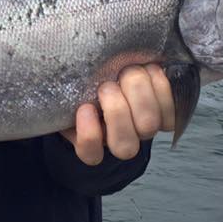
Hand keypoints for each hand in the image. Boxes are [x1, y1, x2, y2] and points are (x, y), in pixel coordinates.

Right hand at [60, 63, 174, 164]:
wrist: (116, 67)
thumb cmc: (85, 78)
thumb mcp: (68, 85)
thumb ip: (65, 88)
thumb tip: (52, 72)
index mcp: (90, 138)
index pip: (91, 154)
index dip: (90, 135)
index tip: (85, 108)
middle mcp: (119, 139)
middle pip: (125, 145)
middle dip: (117, 110)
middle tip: (107, 84)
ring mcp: (143, 129)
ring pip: (149, 126)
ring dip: (139, 94)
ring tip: (129, 71)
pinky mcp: (165, 115)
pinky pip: (171, 114)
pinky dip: (161, 89)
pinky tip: (150, 69)